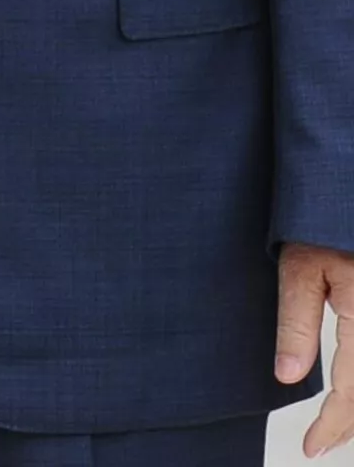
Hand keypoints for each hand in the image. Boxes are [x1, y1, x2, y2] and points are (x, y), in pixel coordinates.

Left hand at [277, 241, 353, 455]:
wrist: (343, 194)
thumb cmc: (320, 225)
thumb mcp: (299, 268)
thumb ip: (296, 324)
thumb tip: (288, 378)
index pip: (353, 391)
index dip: (333, 425)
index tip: (310, 448)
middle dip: (352, 425)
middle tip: (321, 442)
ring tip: (337, 428)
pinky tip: (352, 396)